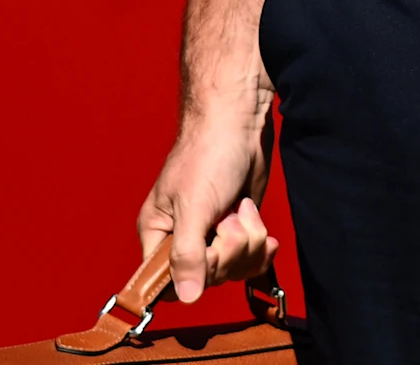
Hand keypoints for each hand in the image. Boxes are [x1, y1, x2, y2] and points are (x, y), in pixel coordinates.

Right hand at [135, 97, 279, 303]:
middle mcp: (182, 239)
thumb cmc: (208, 153)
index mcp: (158, 234)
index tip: (209, 251)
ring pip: (233, 270)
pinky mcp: (238, 230)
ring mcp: (213, 236)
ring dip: (248, 242)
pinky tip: (261, 227)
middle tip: (228, 217)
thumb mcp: (194, 206)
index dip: (195, 274)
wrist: (241, 123)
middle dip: (229, 250)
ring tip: (242, 210)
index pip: (167, 283)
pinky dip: (261, 246)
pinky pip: (251, 260)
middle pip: (207, 279)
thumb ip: (187, 253)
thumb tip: (186, 296)